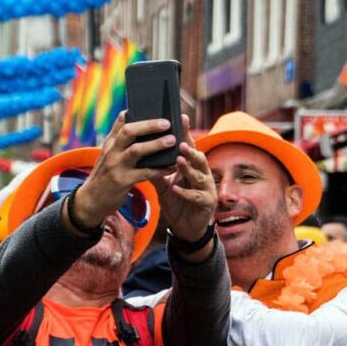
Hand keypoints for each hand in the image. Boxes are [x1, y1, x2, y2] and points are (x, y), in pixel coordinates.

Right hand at [70, 112, 175, 229]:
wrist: (90, 201)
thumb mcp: (107, 156)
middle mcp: (111, 151)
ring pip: (137, 150)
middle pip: (129, 131)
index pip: (121, 122)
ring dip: (156, 144)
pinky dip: (160, 169)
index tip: (152, 105)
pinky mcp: (122, 181)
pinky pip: (145, 173)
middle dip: (149, 125)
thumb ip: (119, 142)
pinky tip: (171, 167)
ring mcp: (116, 166)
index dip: (136, 112)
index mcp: (110, 143)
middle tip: (166, 123)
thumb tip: (131, 122)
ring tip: (172, 140)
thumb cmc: (104, 177)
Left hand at [151, 114, 216, 242]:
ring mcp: (206, 188)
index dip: (186, 133)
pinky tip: (175, 188)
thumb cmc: (176, 202)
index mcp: (192, 167)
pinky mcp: (206, 203)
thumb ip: (155, 170)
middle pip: (198, 158)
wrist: (185, 227)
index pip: (189, 147)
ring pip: (199, 175)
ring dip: (188, 168)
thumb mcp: (163, 185)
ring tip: (178, 160)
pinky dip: (185, 192)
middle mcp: (202, 174)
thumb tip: (140, 152)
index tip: (180, 118)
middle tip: (180, 141)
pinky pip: (195, 196)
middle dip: (189, 150)